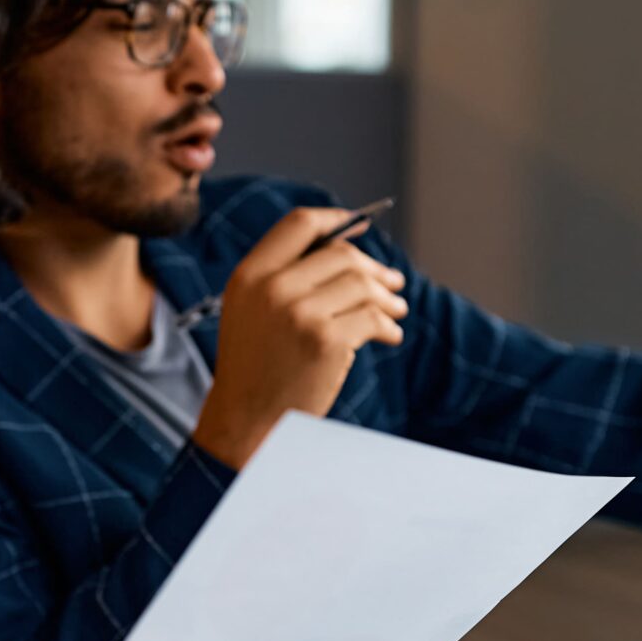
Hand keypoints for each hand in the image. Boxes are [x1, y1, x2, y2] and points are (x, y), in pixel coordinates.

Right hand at [192, 208, 406, 469]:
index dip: (336, 219)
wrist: (245, 420)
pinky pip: (372, 318)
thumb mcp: (251, 310)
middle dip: (374, 268)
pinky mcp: (326, 341)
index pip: (299, 224)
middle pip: (341, 254)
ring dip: (388, 298)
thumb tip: (347, 247)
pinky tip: (390, 336)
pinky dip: (389, 326)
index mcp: (250, 275)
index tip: (361, 225)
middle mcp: (272, 288)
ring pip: (362, 284)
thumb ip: (284, 277)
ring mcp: (299, 314)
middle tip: (393, 283)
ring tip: (396, 310)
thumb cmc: (255, 367)